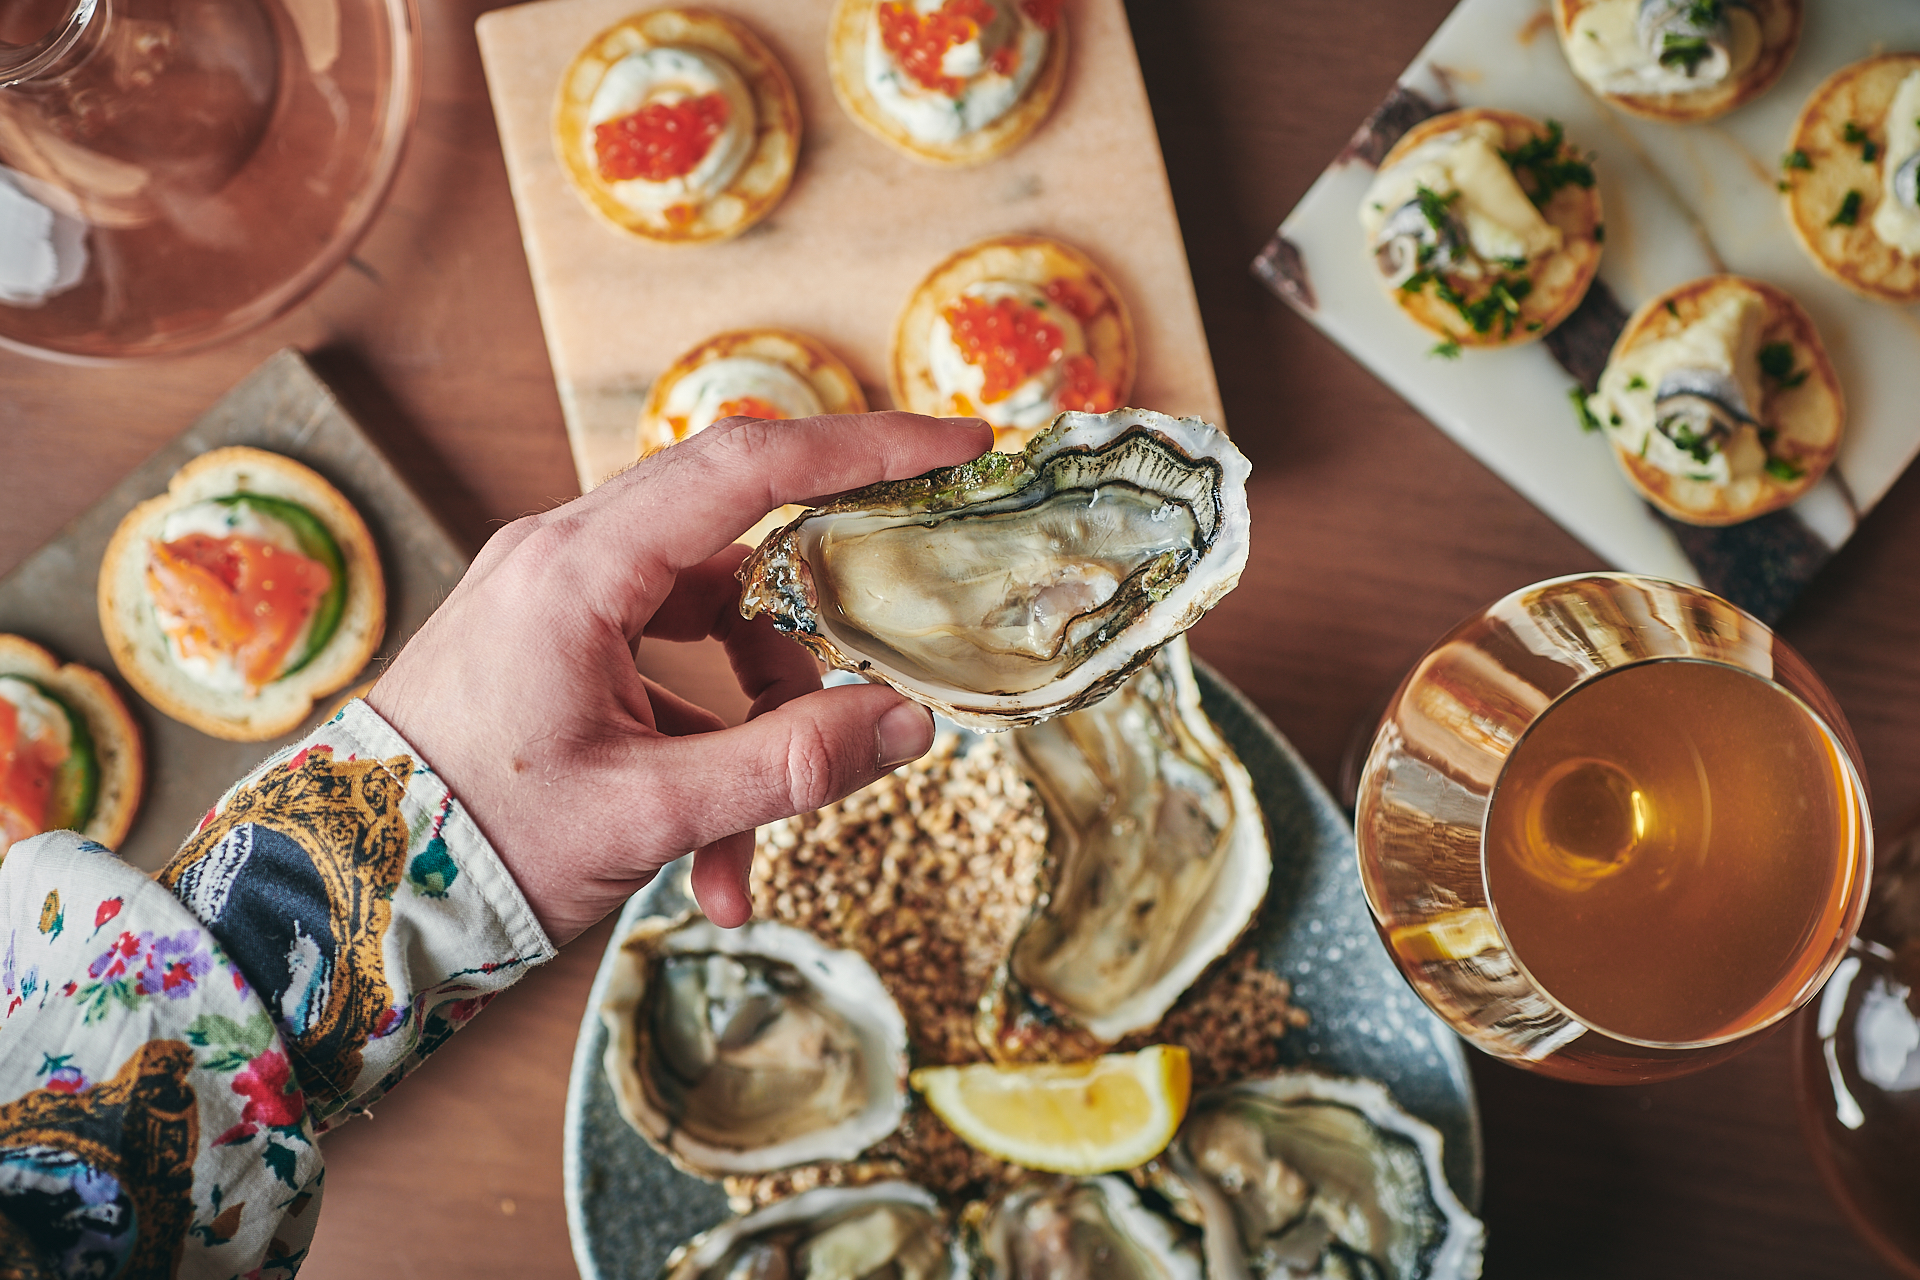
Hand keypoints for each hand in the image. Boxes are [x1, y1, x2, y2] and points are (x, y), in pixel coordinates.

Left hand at [368, 413, 991, 944]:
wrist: (340, 894)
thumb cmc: (468, 845)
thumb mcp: (646, 814)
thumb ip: (787, 766)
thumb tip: (907, 724)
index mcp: (577, 570)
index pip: (747, 466)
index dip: (864, 448)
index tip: (955, 447)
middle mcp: (563, 557)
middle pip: (739, 530)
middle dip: (828, 591)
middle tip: (918, 580)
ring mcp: (558, 596)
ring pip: (711, 620)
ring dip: (754, 726)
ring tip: (744, 856)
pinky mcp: (556, 641)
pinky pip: (667, 666)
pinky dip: (705, 747)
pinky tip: (708, 859)